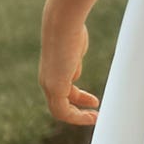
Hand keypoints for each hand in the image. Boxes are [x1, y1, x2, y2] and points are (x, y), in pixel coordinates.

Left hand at [41, 7, 100, 128]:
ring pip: (61, 111)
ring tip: (95, 118)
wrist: (63, 25)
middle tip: (95, 115)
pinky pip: (63, 110)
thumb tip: (74, 76)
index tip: (94, 102)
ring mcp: (50, 85)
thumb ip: (73, 65)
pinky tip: (93, 111)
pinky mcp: (55, 86)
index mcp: (51, 74)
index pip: (62, 96)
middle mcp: (47, 82)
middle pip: (60, 108)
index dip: (78, 101)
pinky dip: (77, 116)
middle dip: (78, 113)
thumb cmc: (71, 32)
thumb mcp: (74, 52)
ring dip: (79, 118)